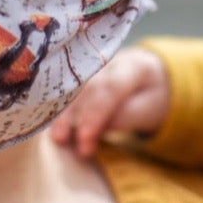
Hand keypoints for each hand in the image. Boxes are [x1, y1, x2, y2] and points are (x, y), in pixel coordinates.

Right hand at [51, 48, 170, 157]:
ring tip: (58, 137)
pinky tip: (52, 126)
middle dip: (77, 115)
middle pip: (89, 86)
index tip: (85, 139)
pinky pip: (67, 90)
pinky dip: (59, 109)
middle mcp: (110, 61)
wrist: (148, 78)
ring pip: (74, 86)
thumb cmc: (150, 97)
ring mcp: (94, 66)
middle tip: (65, 141)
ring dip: (63, 112)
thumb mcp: (149, 109)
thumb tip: (100, 126)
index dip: (96, 114)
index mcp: (135, 66)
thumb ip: (126, 115)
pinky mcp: (82, 75)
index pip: (112, 88)